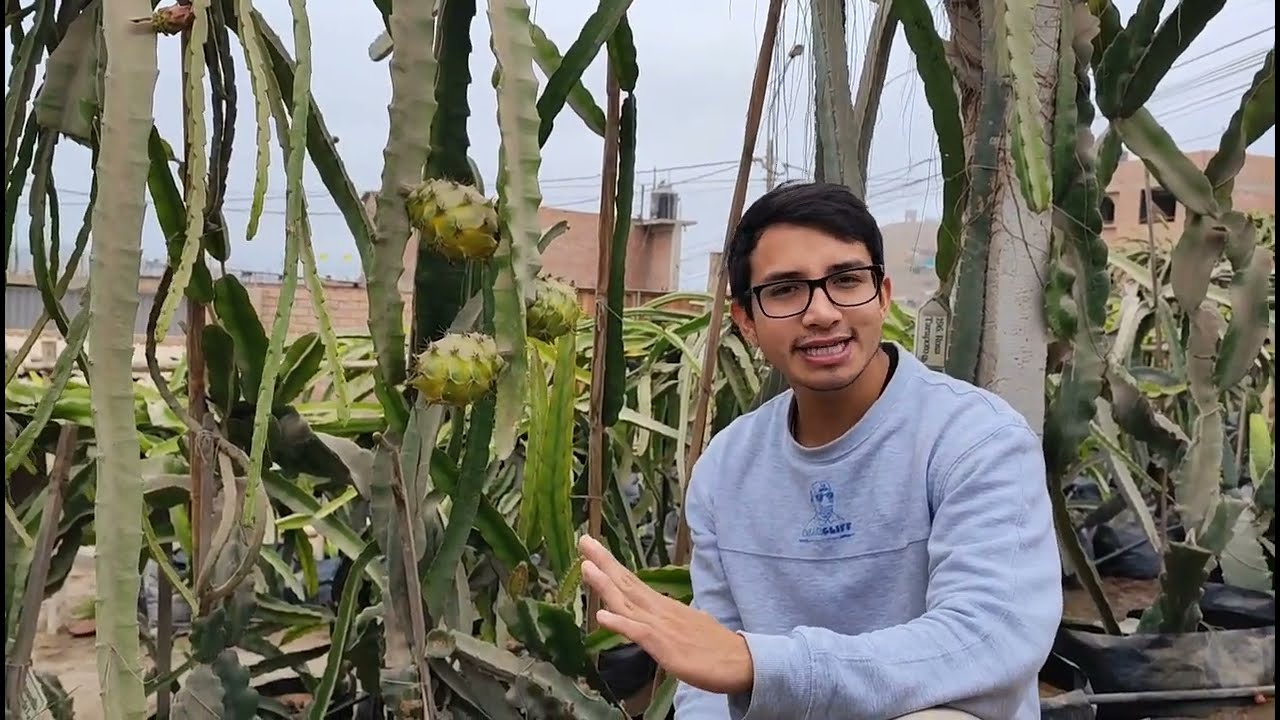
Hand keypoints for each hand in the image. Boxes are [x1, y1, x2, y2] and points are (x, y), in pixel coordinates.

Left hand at [577, 535, 753, 694]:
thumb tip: (671, 613)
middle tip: (584, 541)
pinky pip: (639, 633)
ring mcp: (662, 626)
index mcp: (663, 607)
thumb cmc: (716, 647)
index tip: (592, 548)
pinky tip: (603, 617)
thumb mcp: (689, 626)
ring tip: (586, 567)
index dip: (611, 566)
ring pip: (628, 603)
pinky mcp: (665, 646)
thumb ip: (674, 619)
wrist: (742, 662)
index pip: (632, 582)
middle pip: (626, 584)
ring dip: (605, 585)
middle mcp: (659, 611)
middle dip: (603, 563)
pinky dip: (620, 624)